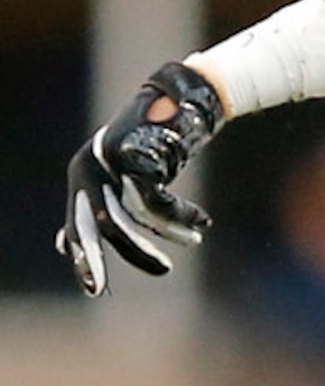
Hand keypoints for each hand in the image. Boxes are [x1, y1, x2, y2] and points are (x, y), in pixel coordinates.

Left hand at [57, 61, 226, 296]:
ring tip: (193, 241)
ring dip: (166, 235)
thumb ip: (94, 204)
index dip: (83, 258)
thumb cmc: (155, 138)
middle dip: (116, 256)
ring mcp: (114, 159)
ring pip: (136, 217)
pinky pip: (161, 203)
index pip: (76, 225)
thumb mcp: (120, 174)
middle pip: (101, 226)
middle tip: (134, 281)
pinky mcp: (140, 155)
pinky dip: (182, 217)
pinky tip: (201, 223)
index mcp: (82, 171)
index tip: (94, 289)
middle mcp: (90, 165)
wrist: (186, 95)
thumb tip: (62, 245)